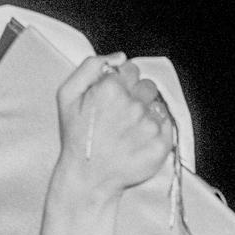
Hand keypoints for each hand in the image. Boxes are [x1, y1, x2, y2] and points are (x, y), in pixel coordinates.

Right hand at [56, 54, 173, 195]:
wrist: (88, 178)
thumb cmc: (77, 138)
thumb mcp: (67, 95)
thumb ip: (90, 66)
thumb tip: (120, 56)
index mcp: (111, 89)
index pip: (131, 69)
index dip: (123, 82)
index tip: (114, 97)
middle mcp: (133, 104)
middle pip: (148, 86)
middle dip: (137, 96)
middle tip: (122, 116)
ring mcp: (148, 125)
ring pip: (157, 106)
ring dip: (147, 115)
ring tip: (130, 131)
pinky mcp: (161, 144)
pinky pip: (167, 126)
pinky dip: (157, 132)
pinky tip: (139, 141)